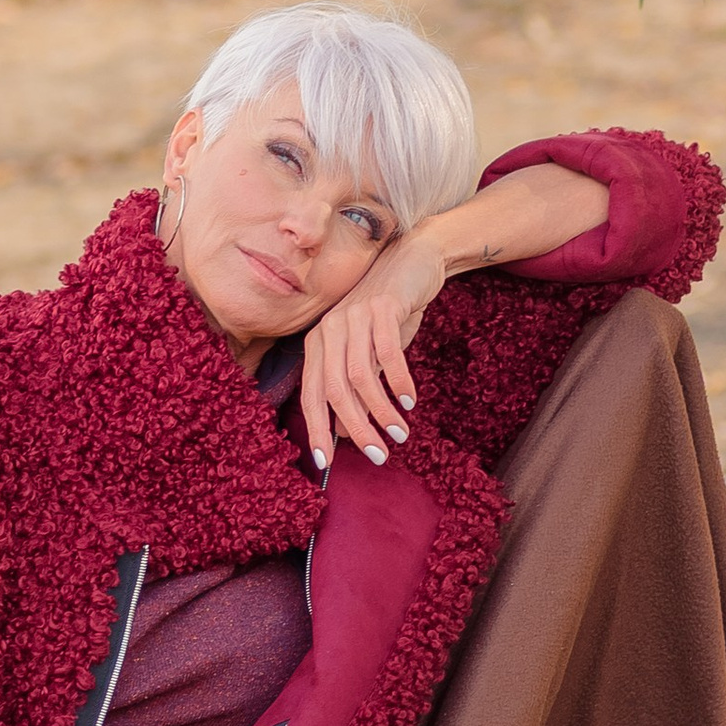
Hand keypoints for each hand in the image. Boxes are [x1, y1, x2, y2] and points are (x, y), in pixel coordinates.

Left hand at [299, 229, 449, 468]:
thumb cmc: (389, 315)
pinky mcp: (381, 306)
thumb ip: (355, 389)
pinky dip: (399, 381)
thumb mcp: (369, 354)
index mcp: (318, 344)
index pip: (311, 395)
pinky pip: (388, 352)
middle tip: (377, 455)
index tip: (326, 464)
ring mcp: (353, 316)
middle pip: (333, 390)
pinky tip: (410, 401)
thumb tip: (346, 434)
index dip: (317, 430)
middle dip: (355, 428)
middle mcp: (329, 330)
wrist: (413, 261)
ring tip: (399, 434)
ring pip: (360, 376)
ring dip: (380, 410)